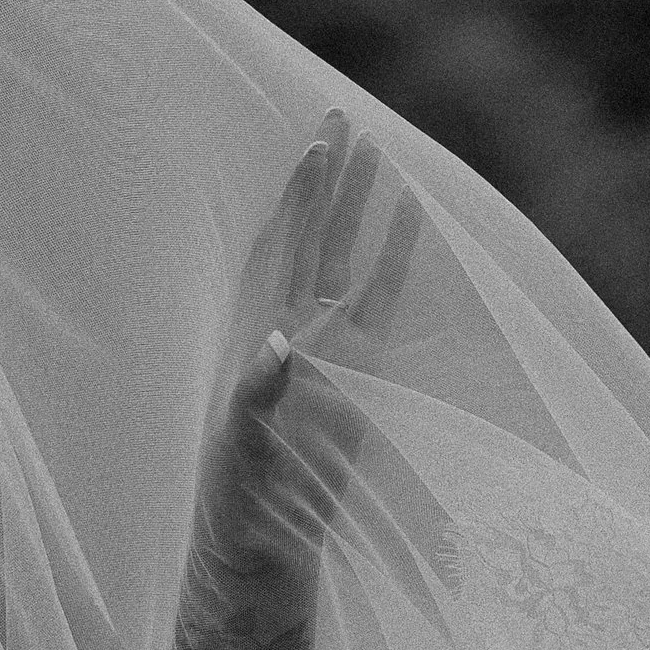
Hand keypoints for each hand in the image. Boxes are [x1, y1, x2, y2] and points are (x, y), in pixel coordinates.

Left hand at [200, 109, 425, 585]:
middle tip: (345, 116)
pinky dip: (397, 256)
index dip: (300, 198)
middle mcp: (297, 326)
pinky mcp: (363, 370)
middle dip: (332, 179)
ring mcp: (332, 344)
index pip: (284, 246)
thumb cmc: (240, 487)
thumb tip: (282, 347)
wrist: (261, 533)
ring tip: (381, 152)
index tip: (318, 146)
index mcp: (262, 329)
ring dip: (364, 206)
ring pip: (350, 256)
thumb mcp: (242, 439)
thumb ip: (260, 393)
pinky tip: (410, 219)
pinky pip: (384, 298)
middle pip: (318, 234)